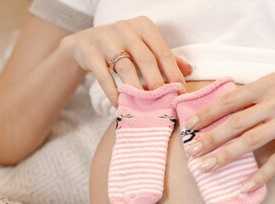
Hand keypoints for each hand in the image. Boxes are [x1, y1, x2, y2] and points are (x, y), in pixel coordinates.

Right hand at [59, 16, 191, 106]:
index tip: (180, 93)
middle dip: (157, 83)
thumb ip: (165, 58)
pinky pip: (104, 76)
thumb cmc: (122, 48)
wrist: (84, 44)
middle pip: (146, 59)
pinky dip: (114, 93)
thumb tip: (190, 70)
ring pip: (125, 67)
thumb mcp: (144, 48)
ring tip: (143, 106)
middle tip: (164, 102)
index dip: (173, 73)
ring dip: (136, 89)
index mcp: (143, 26)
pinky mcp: (89, 52)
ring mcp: (105, 39)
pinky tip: (121, 105)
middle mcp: (125, 28)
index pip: (163, 52)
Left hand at [184, 73, 274, 191]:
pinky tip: (244, 186)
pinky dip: (260, 175)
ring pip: (252, 140)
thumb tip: (224, 112)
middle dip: (210, 138)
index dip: (208, 113)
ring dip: (226, 156)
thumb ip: (259, 97)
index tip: (189, 126)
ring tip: (208, 168)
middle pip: (237, 121)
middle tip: (192, 153)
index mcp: (272, 83)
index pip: (232, 99)